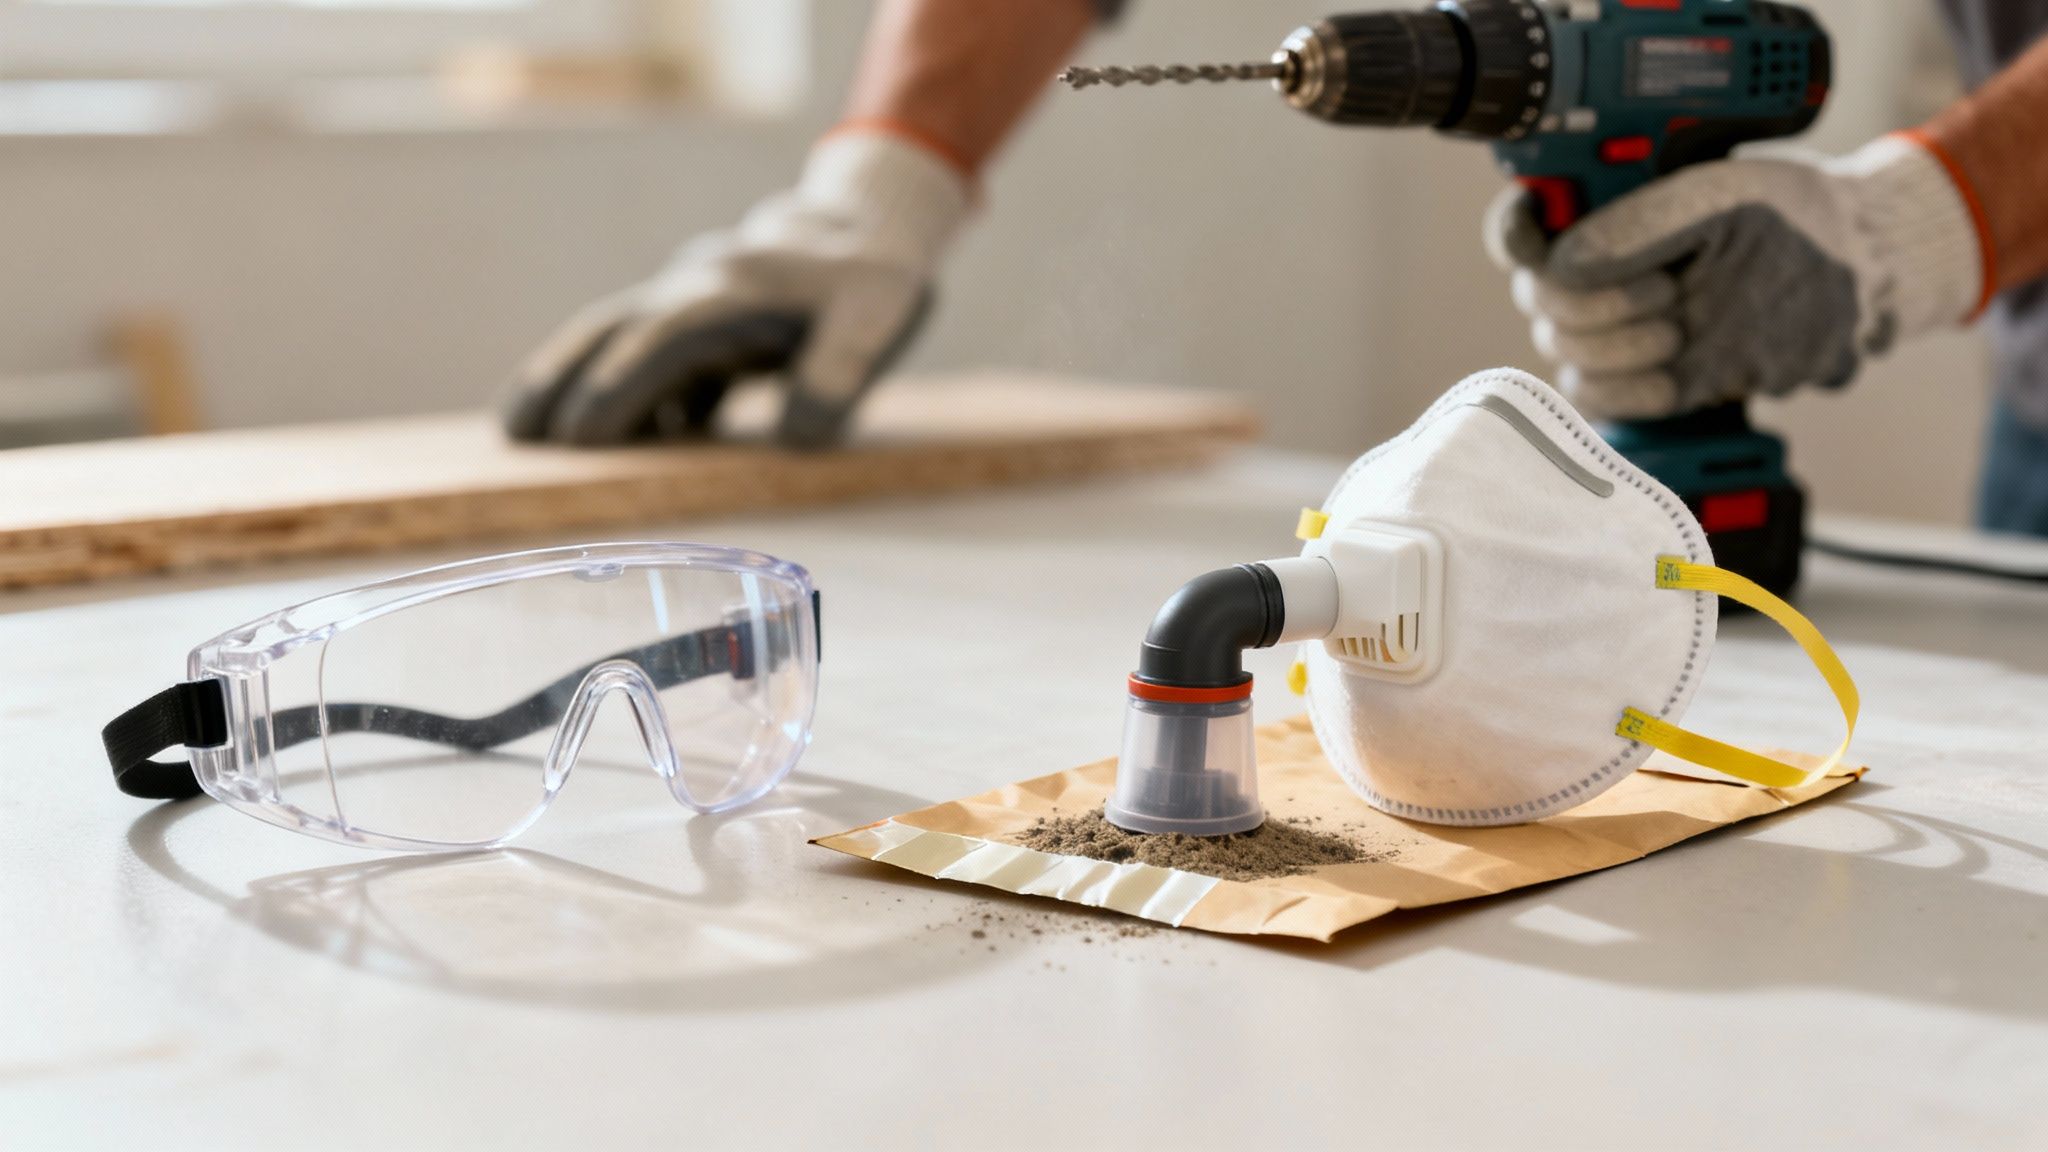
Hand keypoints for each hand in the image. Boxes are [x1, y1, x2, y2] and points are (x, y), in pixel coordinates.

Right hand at [506, 131, 970, 448]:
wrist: (871, 229)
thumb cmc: (873, 279)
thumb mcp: (877, 320)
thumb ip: (838, 376)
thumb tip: (793, 439)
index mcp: (733, 291)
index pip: (661, 338)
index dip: (620, 386)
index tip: (580, 436)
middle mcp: (696, 293)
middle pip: (611, 331)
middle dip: (559, 379)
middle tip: (514, 437)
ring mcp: (692, 307)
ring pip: (616, 343)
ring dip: (572, 385)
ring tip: (525, 439)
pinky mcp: (701, 329)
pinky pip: (646, 362)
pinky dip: (621, 397)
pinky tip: (617, 446)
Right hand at [1485, 135, 1984, 420]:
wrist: (1857, 279)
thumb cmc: (1796, 220)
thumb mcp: (1728, 200)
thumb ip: (1644, 223)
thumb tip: (1565, 260)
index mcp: (1604, 209)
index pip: (1519, 225)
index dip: (1516, 234)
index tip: (1543, 238)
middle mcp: (1596, 271)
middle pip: (1537, 299)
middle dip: (1595, 302)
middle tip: (1666, 288)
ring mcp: (1616, 329)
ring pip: (1563, 353)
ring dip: (1617, 347)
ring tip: (1681, 327)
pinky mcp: (1642, 380)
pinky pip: (1593, 400)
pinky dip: (1625, 392)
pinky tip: (1669, 377)